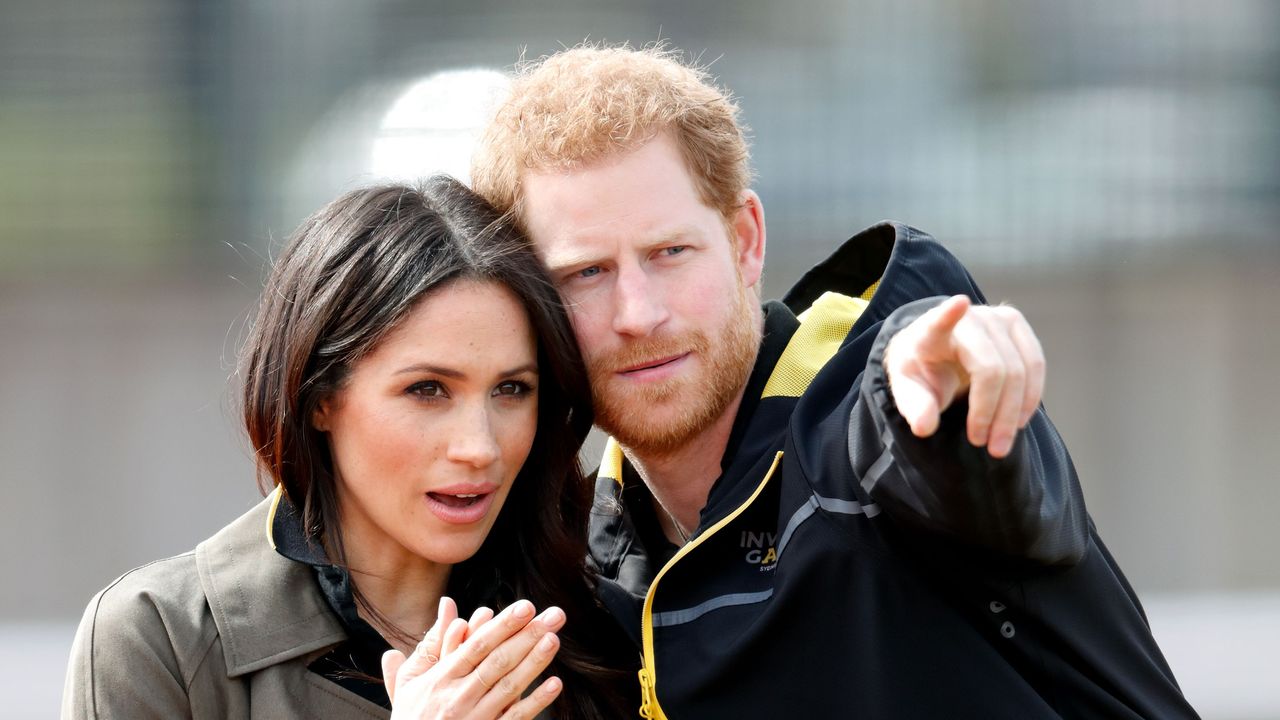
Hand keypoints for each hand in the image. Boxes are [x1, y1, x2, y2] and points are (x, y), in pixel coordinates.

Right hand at [383, 597, 565, 719]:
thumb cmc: (412, 716)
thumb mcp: (410, 680)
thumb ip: (430, 642)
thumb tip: (447, 603)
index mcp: (442, 678)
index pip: (477, 646)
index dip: (503, 625)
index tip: (525, 607)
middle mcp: (459, 696)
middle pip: (498, 661)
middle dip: (528, 636)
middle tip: (553, 615)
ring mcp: (474, 717)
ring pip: (509, 686)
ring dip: (534, 662)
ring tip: (554, 639)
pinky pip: (514, 718)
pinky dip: (535, 702)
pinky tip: (554, 684)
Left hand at [884, 295, 1044, 457]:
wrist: (937, 351)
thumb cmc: (921, 370)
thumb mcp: (908, 391)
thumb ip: (915, 408)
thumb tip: (924, 427)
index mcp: (930, 331)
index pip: (939, 321)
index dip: (948, 314)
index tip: (958, 303)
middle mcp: (969, 318)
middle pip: (994, 369)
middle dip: (994, 413)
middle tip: (986, 446)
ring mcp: (997, 318)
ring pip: (1022, 370)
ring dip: (1014, 413)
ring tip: (1000, 444)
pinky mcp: (1017, 325)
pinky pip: (1036, 365)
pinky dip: (1029, 398)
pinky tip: (1017, 421)